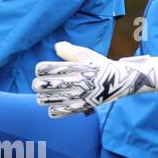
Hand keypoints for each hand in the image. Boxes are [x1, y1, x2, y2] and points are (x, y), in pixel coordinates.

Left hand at [32, 42, 157, 117]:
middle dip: (41, 85)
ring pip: (58, 100)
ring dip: (46, 99)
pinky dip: (58, 111)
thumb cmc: (100, 65)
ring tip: (40, 98)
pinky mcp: (87, 106)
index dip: (43, 69)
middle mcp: (81, 81)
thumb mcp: (87, 55)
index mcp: (80, 67)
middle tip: (36, 85)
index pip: (56, 68)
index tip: (39, 70)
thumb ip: (70, 51)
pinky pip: (68, 111)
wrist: (122, 80)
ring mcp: (84, 95)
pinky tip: (51, 110)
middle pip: (53, 85)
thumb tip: (56, 46)